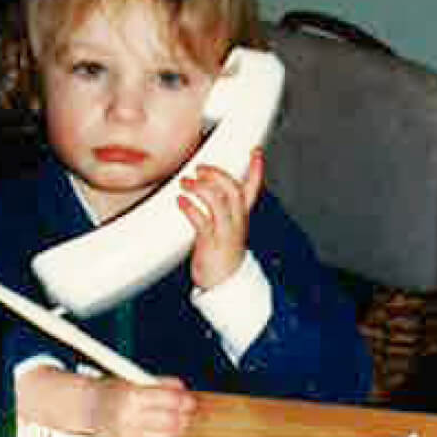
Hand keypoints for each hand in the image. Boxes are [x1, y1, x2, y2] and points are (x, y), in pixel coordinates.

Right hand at [91, 377, 195, 436]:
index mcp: (131, 396)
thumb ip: (158, 383)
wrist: (87, 407)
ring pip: (166, 436)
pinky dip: (163, 436)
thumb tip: (181, 388)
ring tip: (178, 419)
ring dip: (176, 427)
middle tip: (188, 410)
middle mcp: (129, 418)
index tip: (189, 399)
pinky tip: (162, 428)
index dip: (183, 400)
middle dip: (184, 415)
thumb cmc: (111, 391)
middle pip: (171, 421)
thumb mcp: (133, 379)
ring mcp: (128, 435)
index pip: (169, 401)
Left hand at [177, 148, 263, 289]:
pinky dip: (191, 209)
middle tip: (201, 168)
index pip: (253, 190)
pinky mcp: (211, 244)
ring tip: (186, 182)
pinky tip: (181, 201)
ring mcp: (224, 233)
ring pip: (220, 203)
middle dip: (219, 175)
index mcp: (240, 217)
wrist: (225, 284)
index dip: (256, 170)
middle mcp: (235, 222)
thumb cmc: (221, 254)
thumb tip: (205, 187)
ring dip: (202, 188)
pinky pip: (202, 223)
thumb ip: (218, 208)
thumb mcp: (225, 227)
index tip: (256, 152)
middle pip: (234, 191)